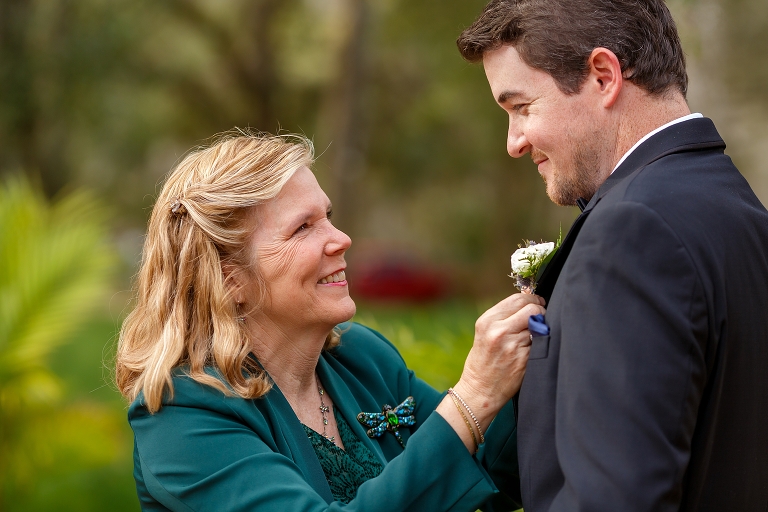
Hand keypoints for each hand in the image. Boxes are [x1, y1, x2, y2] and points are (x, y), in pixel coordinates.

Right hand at [456, 294, 544, 423]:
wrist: (480, 390)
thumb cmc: (483, 361)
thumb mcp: (485, 333)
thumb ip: (504, 317)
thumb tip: (530, 303)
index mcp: (487, 321)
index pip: (518, 299)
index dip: (532, 299)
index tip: (538, 303)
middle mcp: (499, 330)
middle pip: (532, 309)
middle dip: (541, 311)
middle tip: (541, 317)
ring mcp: (512, 345)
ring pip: (539, 326)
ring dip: (541, 329)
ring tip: (531, 338)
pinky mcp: (524, 358)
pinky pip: (541, 343)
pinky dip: (540, 344)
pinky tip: (531, 350)